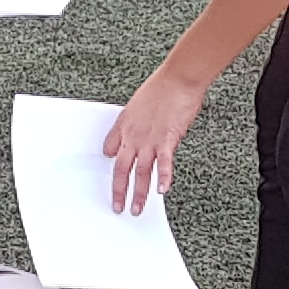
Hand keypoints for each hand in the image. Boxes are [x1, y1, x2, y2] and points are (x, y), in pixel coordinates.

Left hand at [102, 66, 208, 215]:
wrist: (178, 79)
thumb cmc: (161, 88)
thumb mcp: (134, 106)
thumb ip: (126, 127)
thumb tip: (115, 145)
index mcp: (125, 126)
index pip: (111, 151)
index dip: (111, 167)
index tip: (112, 182)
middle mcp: (134, 136)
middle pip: (122, 168)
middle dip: (119, 191)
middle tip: (118, 208)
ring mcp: (150, 139)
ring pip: (140, 171)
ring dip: (139, 193)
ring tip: (137, 208)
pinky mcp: (167, 140)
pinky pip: (163, 163)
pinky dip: (163, 178)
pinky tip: (162, 191)